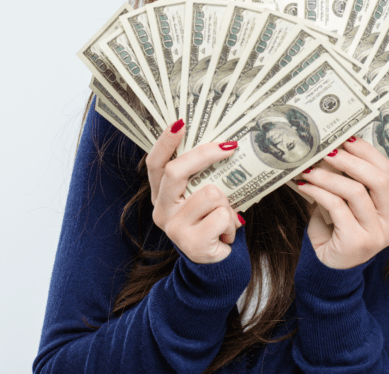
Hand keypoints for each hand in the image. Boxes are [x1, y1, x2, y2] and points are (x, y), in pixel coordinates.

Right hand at [145, 120, 243, 263]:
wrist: (217, 266)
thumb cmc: (212, 223)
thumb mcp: (201, 198)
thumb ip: (202, 177)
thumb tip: (224, 143)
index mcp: (161, 195)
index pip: (155, 164)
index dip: (165, 142)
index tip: (180, 123)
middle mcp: (161, 210)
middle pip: (176, 171)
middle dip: (206, 154)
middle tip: (229, 146)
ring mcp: (174, 228)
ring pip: (209, 193)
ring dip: (227, 202)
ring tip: (225, 216)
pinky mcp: (192, 243)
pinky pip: (222, 215)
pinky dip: (232, 222)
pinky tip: (226, 234)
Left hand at [296, 137, 388, 269]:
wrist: (330, 268)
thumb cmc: (337, 230)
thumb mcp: (347, 204)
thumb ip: (347, 181)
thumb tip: (330, 149)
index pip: (388, 172)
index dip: (367, 152)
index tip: (345, 139)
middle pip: (378, 179)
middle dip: (350, 160)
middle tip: (327, 151)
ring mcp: (378, 234)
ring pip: (355, 192)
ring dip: (328, 177)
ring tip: (309, 169)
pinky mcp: (358, 243)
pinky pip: (337, 207)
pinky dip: (318, 192)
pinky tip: (305, 186)